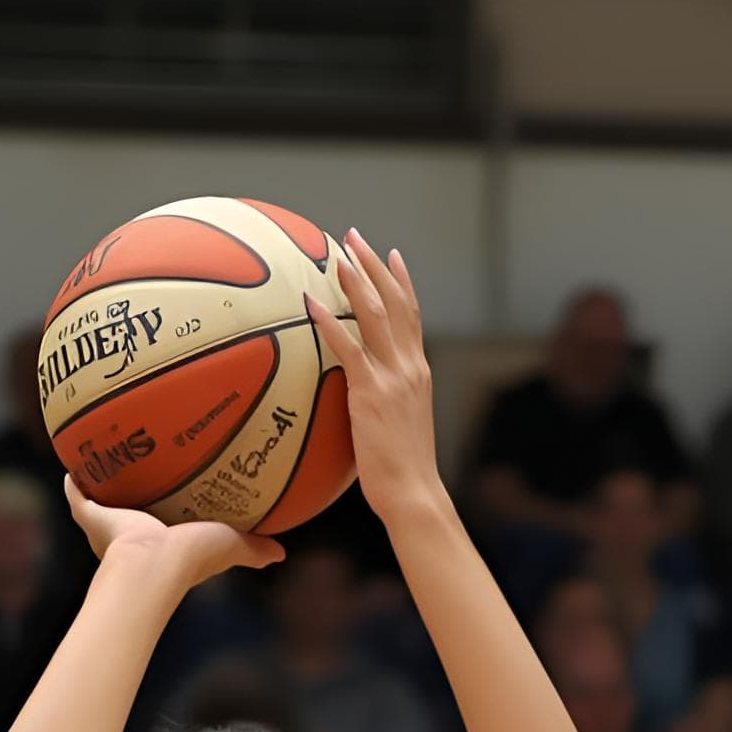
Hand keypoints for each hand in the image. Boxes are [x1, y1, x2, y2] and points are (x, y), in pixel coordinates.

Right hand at [61, 471, 282, 584]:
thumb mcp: (228, 547)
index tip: (175, 497)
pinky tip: (72, 462)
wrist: (149, 566)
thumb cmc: (189, 559)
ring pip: (104, 505)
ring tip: (104, 458)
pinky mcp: (92, 518)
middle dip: (133, 498)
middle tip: (138, 473)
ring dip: (103, 486)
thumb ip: (251, 548)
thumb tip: (281, 552)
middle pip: (132, 514)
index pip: (167, 525)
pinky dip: (73, 482)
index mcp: (164, 544)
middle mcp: (134, 539)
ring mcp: (109, 530)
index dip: (170, 514)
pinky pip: (79, 496)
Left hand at [305, 230, 440, 522]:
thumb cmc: (403, 474)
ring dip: (356, 280)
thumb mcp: (400, 430)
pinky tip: (312, 303)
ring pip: (375, 314)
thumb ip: (386, 406)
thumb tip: (364, 405)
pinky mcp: (372, 393)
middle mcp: (410, 367)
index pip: (413, 316)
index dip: (402, 282)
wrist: (414, 493)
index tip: (391, 255)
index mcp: (418, 373)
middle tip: (355, 237)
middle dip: (375, 265)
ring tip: (338, 253)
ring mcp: (393, 378)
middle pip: (395, 302)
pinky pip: (348, 348)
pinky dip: (330, 322)